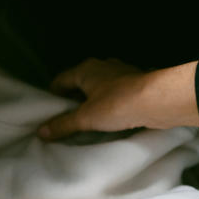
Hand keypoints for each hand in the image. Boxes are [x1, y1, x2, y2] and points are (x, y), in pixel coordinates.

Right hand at [38, 58, 198, 139]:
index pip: (62, 79)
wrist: (157, 101)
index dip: (53, 94)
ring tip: (88, 120)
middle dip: (74, 98)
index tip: (49, 109)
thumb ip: (63, 124)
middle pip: (81, 82)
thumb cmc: (117, 104)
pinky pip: (117, 93)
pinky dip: (111, 103)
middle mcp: (103, 67)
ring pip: (101, 87)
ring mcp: (121, 74)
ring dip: (94, 100)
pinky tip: (111, 117)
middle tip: (67, 117)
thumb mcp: (86, 118)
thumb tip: (42, 131)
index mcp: (86, 69)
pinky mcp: (136, 85)